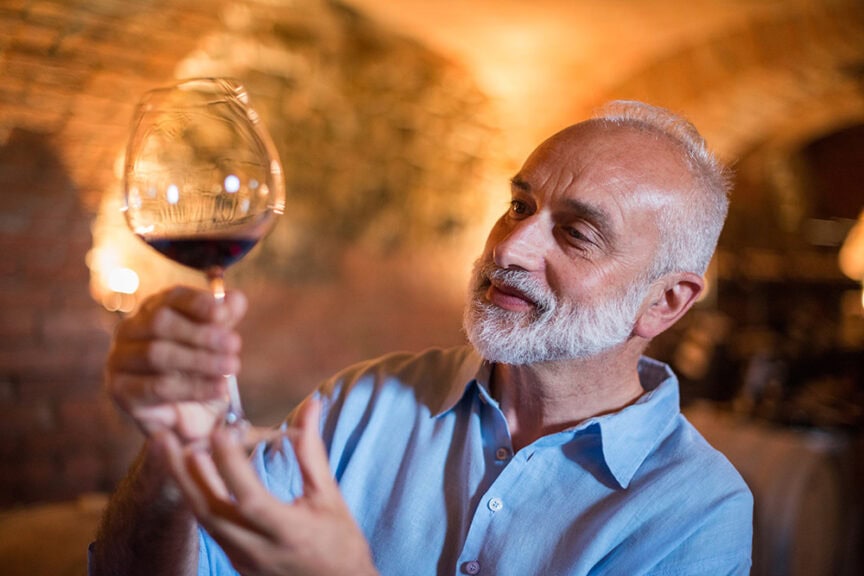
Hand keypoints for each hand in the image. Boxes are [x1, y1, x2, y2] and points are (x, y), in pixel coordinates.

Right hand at [106, 286, 247, 441]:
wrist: (190, 413)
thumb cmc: (202, 367)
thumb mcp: (218, 340)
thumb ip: (226, 317)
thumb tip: (235, 300)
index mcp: (155, 308)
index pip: (173, 298)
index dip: (198, 303)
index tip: (224, 315)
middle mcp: (131, 329)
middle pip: (160, 324)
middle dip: (202, 334)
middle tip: (235, 345)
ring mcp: (120, 358)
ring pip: (157, 354)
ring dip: (199, 361)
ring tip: (231, 367)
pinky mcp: (120, 389)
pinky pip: (155, 387)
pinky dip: (192, 387)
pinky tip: (218, 388)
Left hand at [161, 398, 377, 575]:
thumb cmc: (340, 543)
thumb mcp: (329, 498)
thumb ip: (312, 453)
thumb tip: (309, 407)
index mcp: (289, 532)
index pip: (251, 498)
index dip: (232, 465)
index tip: (218, 432)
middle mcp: (259, 550)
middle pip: (210, 511)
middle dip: (183, 472)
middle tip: (164, 438)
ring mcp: (243, 559)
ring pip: (203, 520)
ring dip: (183, 483)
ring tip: (168, 450)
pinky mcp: (236, 562)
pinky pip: (208, 528)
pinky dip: (196, 498)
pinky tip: (188, 475)